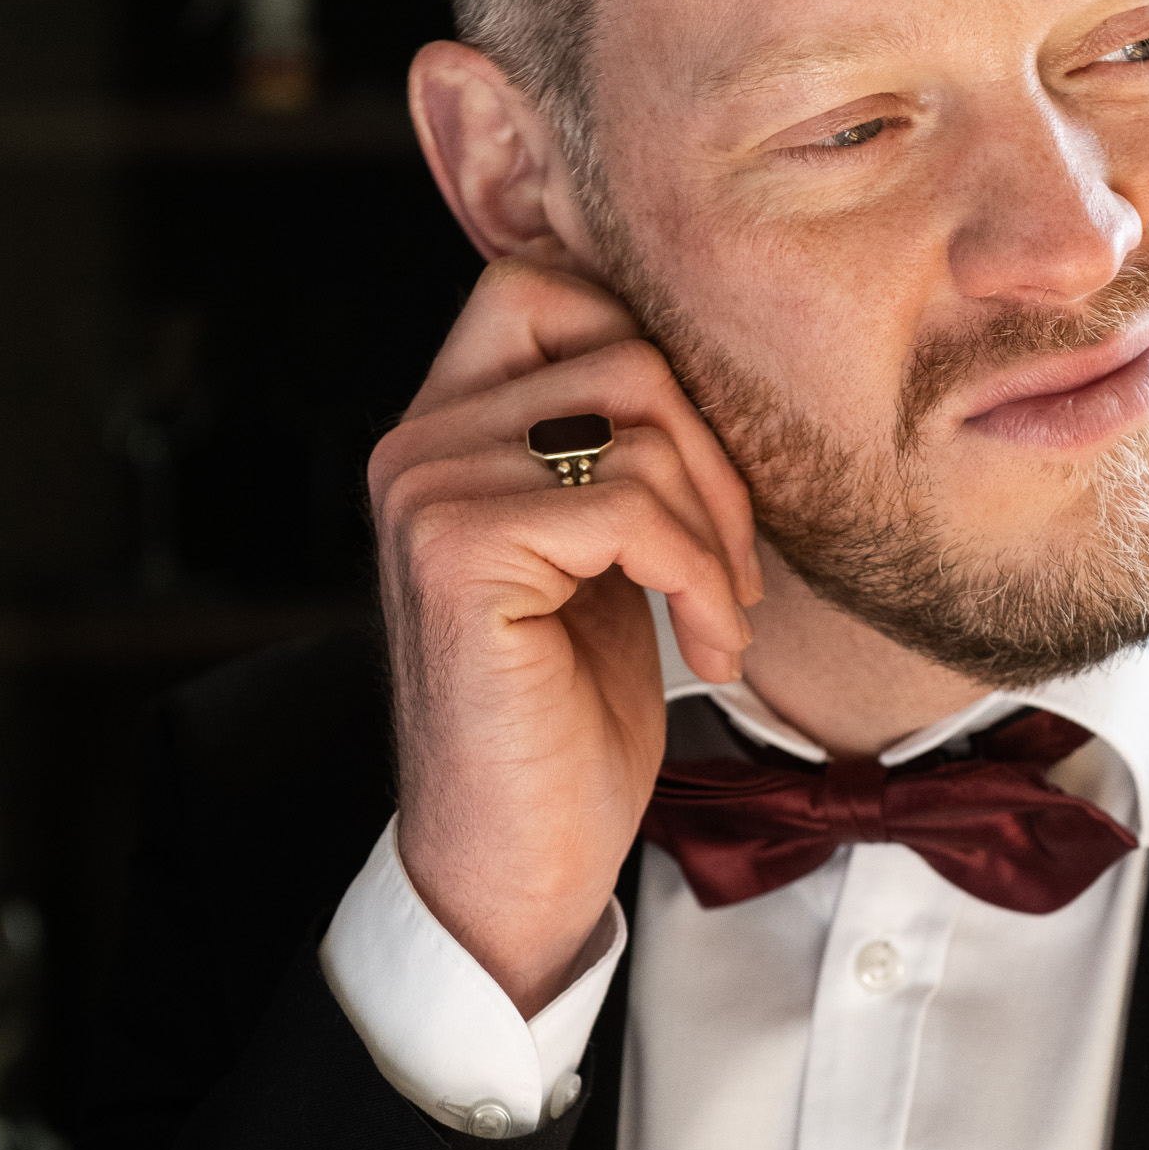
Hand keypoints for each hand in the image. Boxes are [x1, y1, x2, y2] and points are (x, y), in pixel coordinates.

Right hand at [367, 258, 759, 1017]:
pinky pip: (632, 509)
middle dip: (714, 454)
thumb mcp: (597, 553)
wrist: (514, 860)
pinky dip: (700, 578)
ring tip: (721, 618)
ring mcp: (427, 493)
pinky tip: (707, 646)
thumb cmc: (567, 717)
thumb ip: (611, 445)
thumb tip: (708, 351)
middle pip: (621, 350)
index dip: (653, 358)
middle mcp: (414, 444)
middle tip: (733, 562)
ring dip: (717, 533)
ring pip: (640, 428)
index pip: (548, 288)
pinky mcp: (460, 555)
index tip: (700, 482)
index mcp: (440, 429)